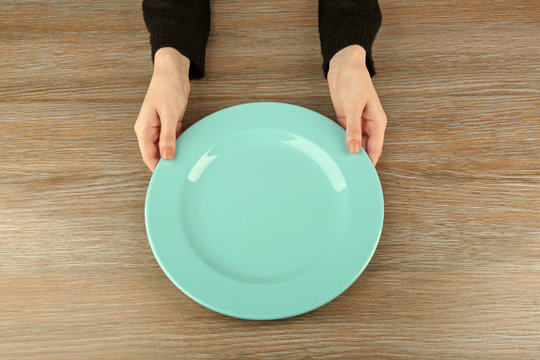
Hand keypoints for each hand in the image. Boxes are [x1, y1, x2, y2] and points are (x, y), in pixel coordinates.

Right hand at [134, 47, 190, 171]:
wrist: (172, 71)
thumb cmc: (167, 88)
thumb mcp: (169, 114)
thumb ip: (168, 136)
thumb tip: (167, 156)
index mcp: (144, 129)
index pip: (148, 156)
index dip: (157, 169)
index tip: (168, 180)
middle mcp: (149, 130)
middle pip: (156, 154)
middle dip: (166, 164)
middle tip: (180, 174)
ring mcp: (159, 127)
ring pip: (165, 148)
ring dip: (173, 155)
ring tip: (185, 165)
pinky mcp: (169, 124)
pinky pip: (172, 140)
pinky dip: (179, 145)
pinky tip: (188, 150)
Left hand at [328, 45, 386, 164]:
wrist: (344, 65)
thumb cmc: (354, 81)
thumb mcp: (353, 106)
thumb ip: (353, 129)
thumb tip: (353, 149)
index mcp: (377, 122)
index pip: (375, 149)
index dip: (369, 163)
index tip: (362, 176)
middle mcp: (368, 124)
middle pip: (365, 148)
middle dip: (357, 160)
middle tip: (347, 175)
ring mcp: (357, 122)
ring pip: (354, 143)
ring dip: (348, 151)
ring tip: (339, 165)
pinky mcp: (345, 118)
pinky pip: (344, 135)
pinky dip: (340, 142)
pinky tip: (333, 150)